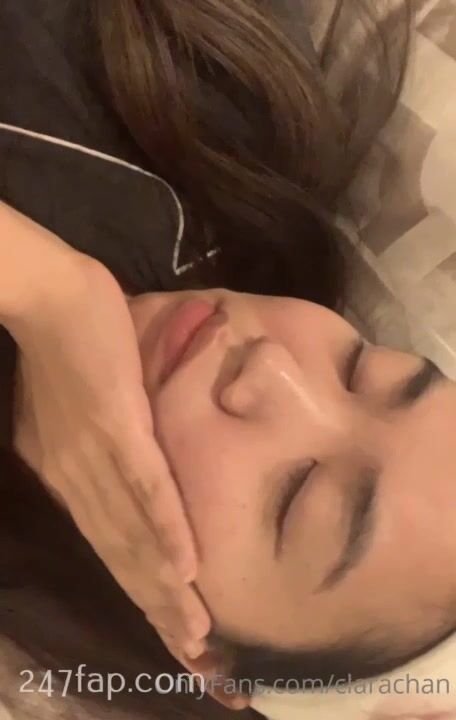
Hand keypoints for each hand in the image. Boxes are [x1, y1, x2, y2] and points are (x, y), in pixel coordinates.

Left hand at [9, 248, 209, 658]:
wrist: (46, 297)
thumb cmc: (61, 347)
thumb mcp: (65, 410)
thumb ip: (90, 445)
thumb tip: (122, 465)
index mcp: (66, 475)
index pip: (108, 545)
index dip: (139, 591)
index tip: (170, 629)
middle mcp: (79, 480)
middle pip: (124, 556)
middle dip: (159, 609)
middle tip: (196, 656)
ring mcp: (98, 456)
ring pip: (135, 535)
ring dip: (167, 586)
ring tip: (195, 631)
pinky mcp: (118, 428)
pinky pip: (146, 487)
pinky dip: (166, 530)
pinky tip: (187, 566)